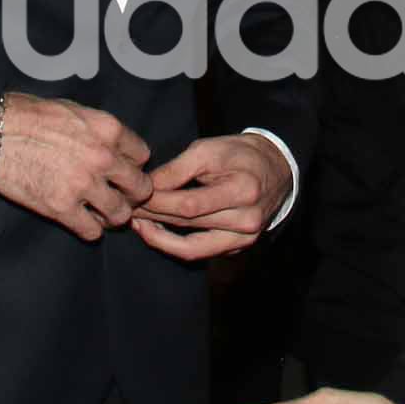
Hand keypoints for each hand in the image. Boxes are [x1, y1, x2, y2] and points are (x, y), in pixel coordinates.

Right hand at [0, 93, 151, 240]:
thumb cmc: (31, 116)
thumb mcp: (76, 110)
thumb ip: (101, 130)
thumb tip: (116, 146)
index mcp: (108, 130)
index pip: (143, 155)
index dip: (133, 164)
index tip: (122, 169)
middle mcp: (102, 158)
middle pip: (140, 187)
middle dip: (132, 193)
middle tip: (120, 195)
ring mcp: (83, 185)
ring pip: (120, 214)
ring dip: (113, 215)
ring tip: (101, 211)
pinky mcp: (61, 208)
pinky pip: (92, 231)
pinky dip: (90, 229)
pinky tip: (81, 220)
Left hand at [133, 132, 289, 261]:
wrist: (276, 169)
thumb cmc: (240, 155)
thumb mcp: (209, 150)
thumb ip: (178, 169)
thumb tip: (147, 186)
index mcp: (243, 190)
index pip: (190, 204)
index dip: (158, 202)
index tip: (135, 195)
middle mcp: (247, 221)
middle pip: (188, 224)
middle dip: (153, 216)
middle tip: (128, 208)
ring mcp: (244, 239)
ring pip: (191, 248)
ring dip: (159, 238)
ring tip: (138, 224)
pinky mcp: (239, 247)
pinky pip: (201, 253)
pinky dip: (175, 246)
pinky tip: (157, 233)